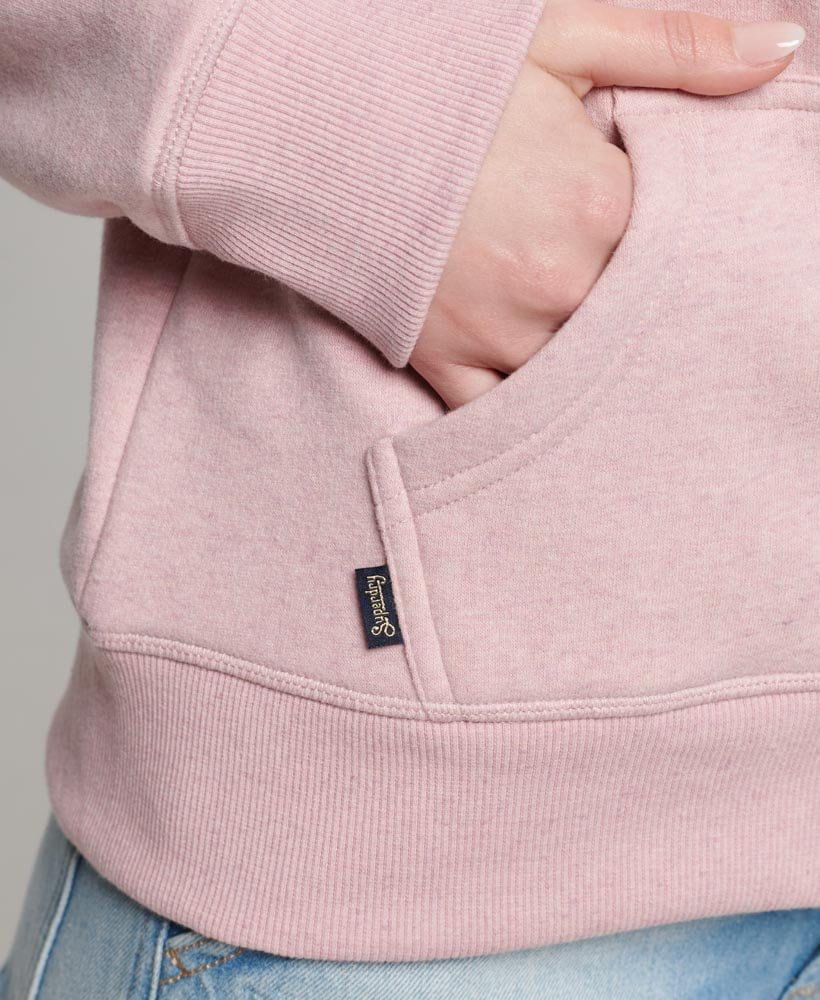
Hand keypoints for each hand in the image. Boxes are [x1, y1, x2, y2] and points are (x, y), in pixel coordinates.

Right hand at [409, 0, 804, 407]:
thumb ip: (678, 47)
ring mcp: (502, 335)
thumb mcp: (561, 39)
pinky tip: (536, 382)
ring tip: (552, 302)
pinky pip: (503, 409)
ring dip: (582, 348)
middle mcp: (561, 286)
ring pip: (578, 370)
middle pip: (633, 315)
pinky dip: (521, 401)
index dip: (660, 228)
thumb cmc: (439, 83)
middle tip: (581, 256)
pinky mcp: (447, 363)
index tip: (627, 210)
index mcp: (601, 206)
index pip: (677, 243)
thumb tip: (782, 51)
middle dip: (623, 290)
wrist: (311, 124)